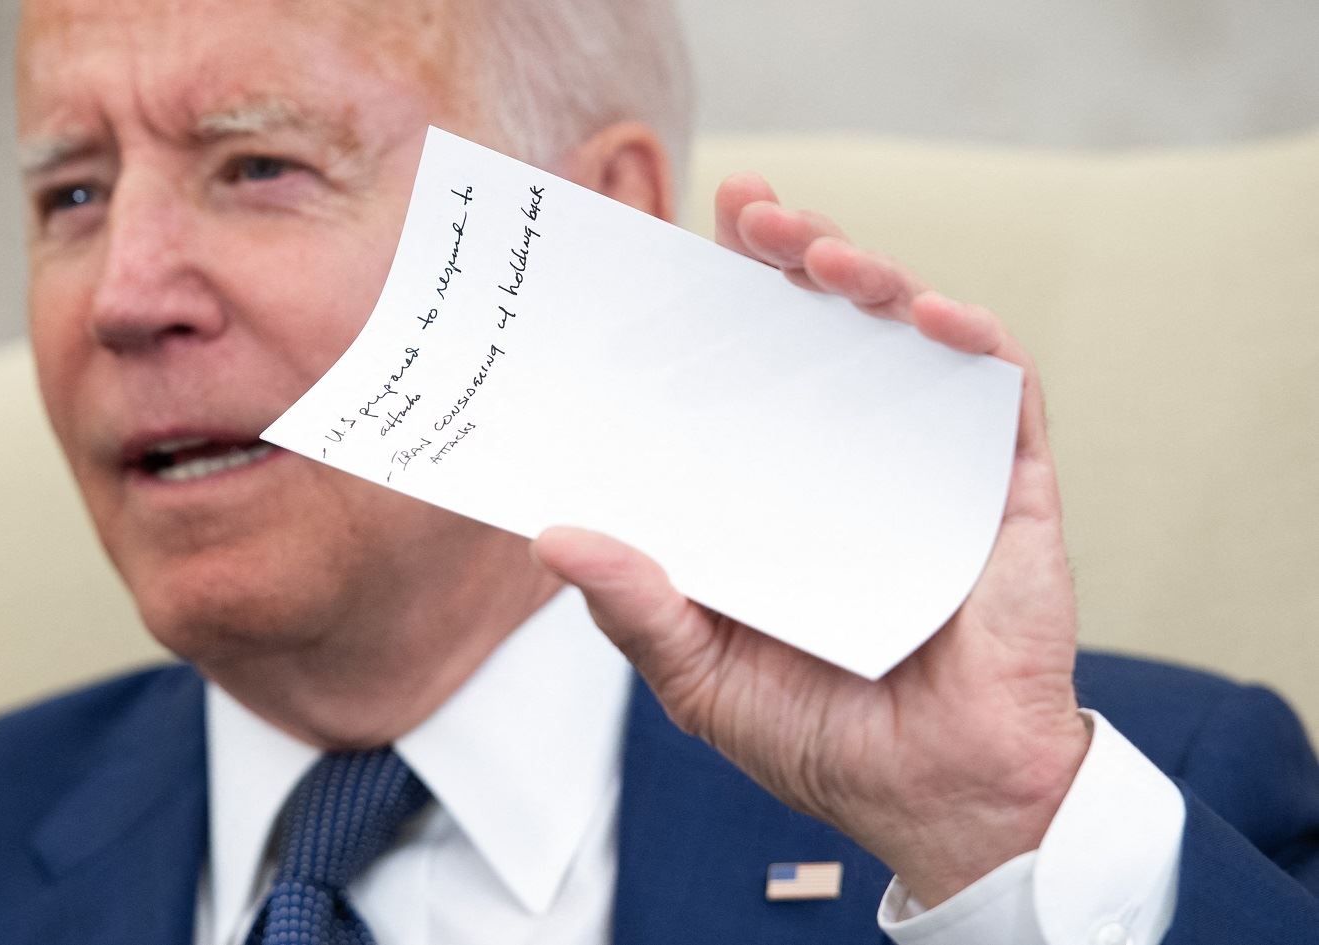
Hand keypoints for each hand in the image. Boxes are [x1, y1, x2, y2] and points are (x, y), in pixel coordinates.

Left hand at [532, 172, 1090, 906]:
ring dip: (869, 278)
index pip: (745, 369)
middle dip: (790, 254)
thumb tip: (554, 538)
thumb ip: (637, 608)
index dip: (717, 301)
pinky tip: (930, 317)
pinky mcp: (1007, 489)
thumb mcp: (701, 675)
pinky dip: (971, 343)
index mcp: (776, 487)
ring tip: (818, 253)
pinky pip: (1000, 395)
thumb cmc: (818, 737)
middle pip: (823, 329)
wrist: (939, 801)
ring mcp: (932, 466)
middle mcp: (851, 460)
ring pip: (907, 339)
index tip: (676, 244)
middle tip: (749, 210)